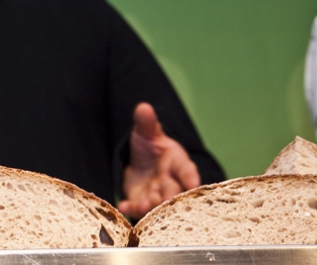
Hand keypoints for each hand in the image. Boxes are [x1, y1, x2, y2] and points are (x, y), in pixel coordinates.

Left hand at [118, 102, 199, 218]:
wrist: (139, 161)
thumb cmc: (150, 145)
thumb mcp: (147, 132)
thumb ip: (146, 123)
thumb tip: (144, 107)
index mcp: (177, 162)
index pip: (186, 169)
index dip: (191, 177)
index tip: (194, 184)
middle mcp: (170, 180)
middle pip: (173, 190)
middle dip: (169, 196)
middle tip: (165, 200)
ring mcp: (156, 192)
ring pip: (157, 202)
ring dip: (151, 205)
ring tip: (143, 205)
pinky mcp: (141, 200)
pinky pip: (136, 206)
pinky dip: (130, 208)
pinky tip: (122, 207)